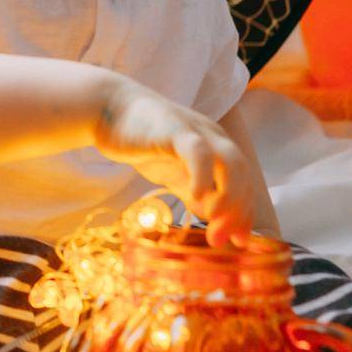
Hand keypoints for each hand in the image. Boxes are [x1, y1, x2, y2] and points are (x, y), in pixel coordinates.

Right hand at [94, 79, 255, 247]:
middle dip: (238, 211)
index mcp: (216, 148)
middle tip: (222, 239)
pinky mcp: (175, 129)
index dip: (244, 213)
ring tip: (214, 220)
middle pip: (243, 175)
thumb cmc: (141, 140)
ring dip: (230, 195)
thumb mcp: (174, 172)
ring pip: (231, 163)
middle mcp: (214, 137)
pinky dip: (203, 175)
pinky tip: (196, 196)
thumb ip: (193, 192)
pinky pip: (198, 152)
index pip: (243, 183)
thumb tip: (212, 216)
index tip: (238, 242)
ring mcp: (197, 131)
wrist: (107, 108)